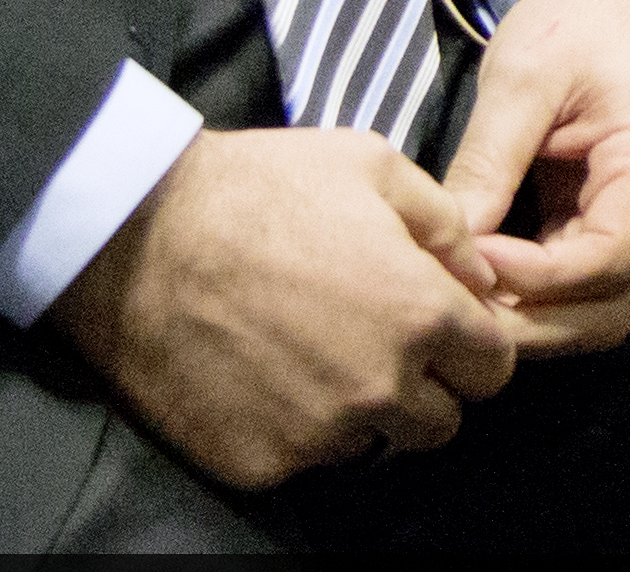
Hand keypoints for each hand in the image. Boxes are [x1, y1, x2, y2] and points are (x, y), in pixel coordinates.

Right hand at [52, 125, 522, 489]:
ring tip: (312, 354)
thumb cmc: (261, 186)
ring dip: (360, 412)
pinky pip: (302, 459)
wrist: (136, 236)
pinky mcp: (257, 463)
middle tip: (375, 342)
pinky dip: (292, 428)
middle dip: (425, 387)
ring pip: (372, 444)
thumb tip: (482, 278)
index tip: (438, 325)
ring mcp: (316, 435)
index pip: (493, 369)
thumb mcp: (375, 166)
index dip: (472, 345)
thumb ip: (447, 226)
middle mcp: (379, 389)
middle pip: (441, 422)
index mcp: (421, 316)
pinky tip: (261, 374)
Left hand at [439, 0, 629, 357]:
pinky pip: (587, 286)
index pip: (606, 259)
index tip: (468, 259)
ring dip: (533, 321)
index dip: (534, 277)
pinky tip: (483, 283)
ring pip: (601, 311)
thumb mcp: (523, 77)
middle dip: (530, 324)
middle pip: (609, 309)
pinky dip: (537, 298)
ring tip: (462, 303)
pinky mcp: (621, 224)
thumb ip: (490, 162)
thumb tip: (448, 245)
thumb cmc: (578, 19)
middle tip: (452, 308)